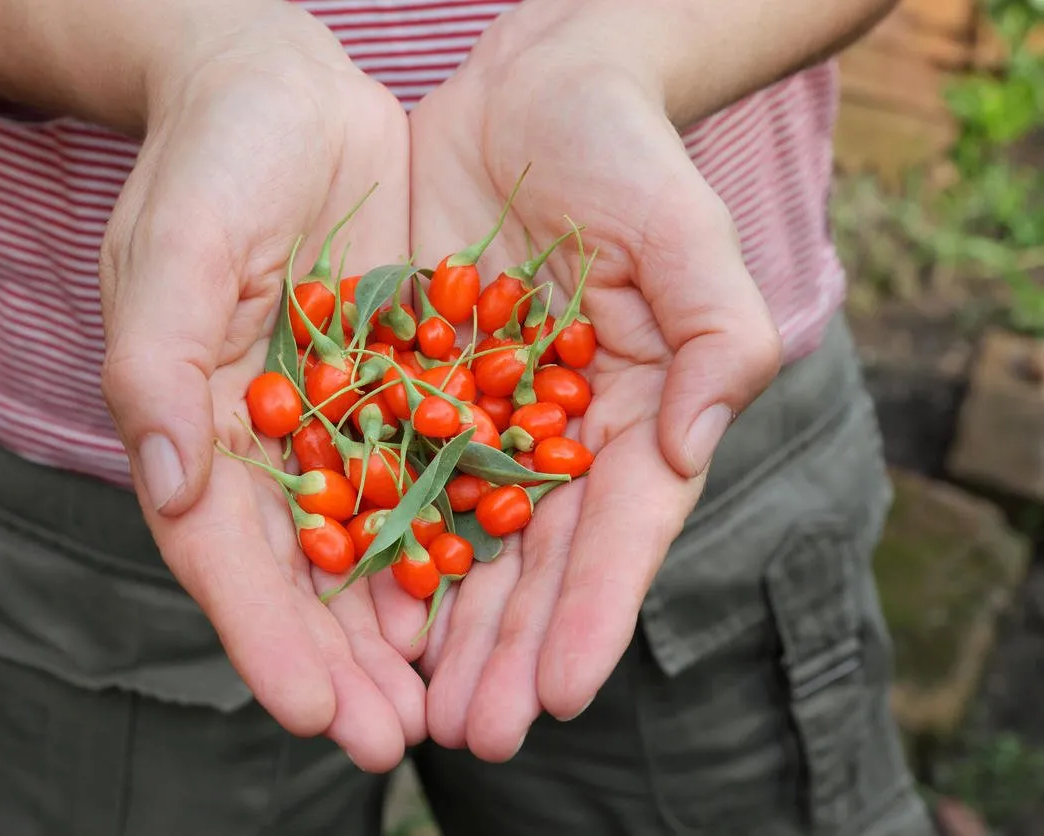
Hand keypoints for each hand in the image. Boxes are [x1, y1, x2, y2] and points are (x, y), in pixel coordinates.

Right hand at [97, 5, 426, 771]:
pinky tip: (494, 597)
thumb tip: (170, 487)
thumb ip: (156, 367)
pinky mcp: (404, 382)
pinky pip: (435, 471)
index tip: (310, 712)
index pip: (223, 554)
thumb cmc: (210, 161)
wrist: (283, 88)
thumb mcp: (172, 250)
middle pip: (303, 574)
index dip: (264, 636)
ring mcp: (340, 418)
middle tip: (389, 743)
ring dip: (410, 628)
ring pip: (375, 543)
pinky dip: (460, 537)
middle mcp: (269, 442)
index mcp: (196, 426)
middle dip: (343, 663)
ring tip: (450, 706)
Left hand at [410, 1, 782, 760]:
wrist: (531, 93)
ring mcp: (481, 420)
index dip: (595, 614)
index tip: (564, 693)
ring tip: (413, 706)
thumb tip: (694, 442)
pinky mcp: (412, 387)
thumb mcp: (687, 232)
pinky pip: (389, 475)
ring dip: (439, 628)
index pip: (621, 535)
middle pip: (534, 564)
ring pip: (458, 542)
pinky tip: (353, 607)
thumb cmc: (627, 155)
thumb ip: (716, 335)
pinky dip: (373, 542)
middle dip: (507, 651)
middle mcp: (557, 439)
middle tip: (476, 735)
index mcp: (634, 418)